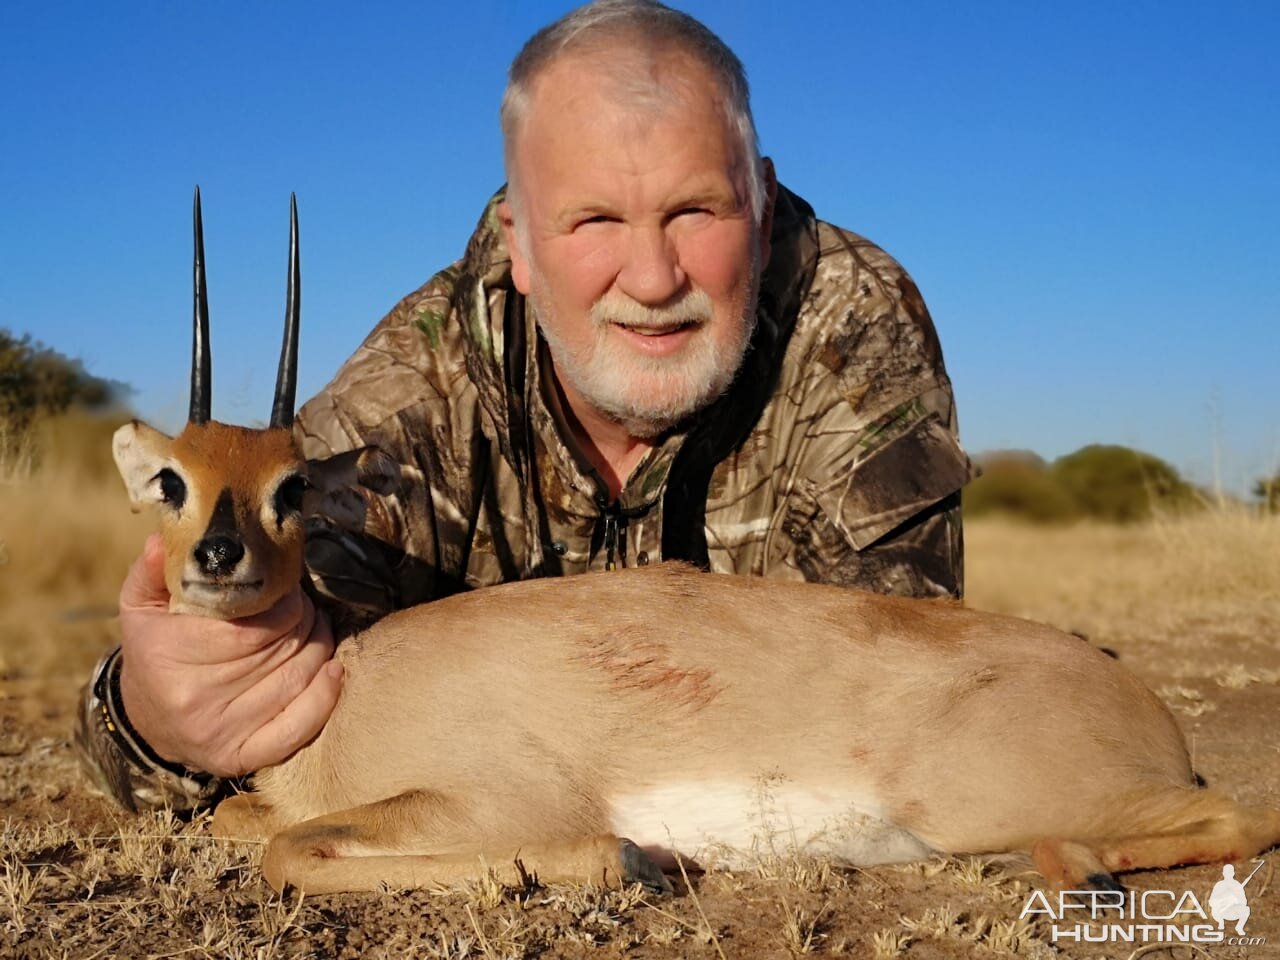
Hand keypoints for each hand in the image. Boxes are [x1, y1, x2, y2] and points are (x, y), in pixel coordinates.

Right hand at [117, 534, 343, 776]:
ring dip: (318, 643)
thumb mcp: (144, 605)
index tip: (282, 582)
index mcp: (170, 656)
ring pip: (298, 676)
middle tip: (300, 601)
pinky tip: (334, 668)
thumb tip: (164, 539)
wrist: (149, 716)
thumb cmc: (157, 648)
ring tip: (312, 625)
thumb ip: (154, 570)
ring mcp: (221, 733)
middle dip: (301, 615)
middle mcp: (196, 700)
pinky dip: (325, 696)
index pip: (250, 624)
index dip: (279, 597)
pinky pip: (299, 727)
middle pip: (281, 646)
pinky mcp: (243, 757)